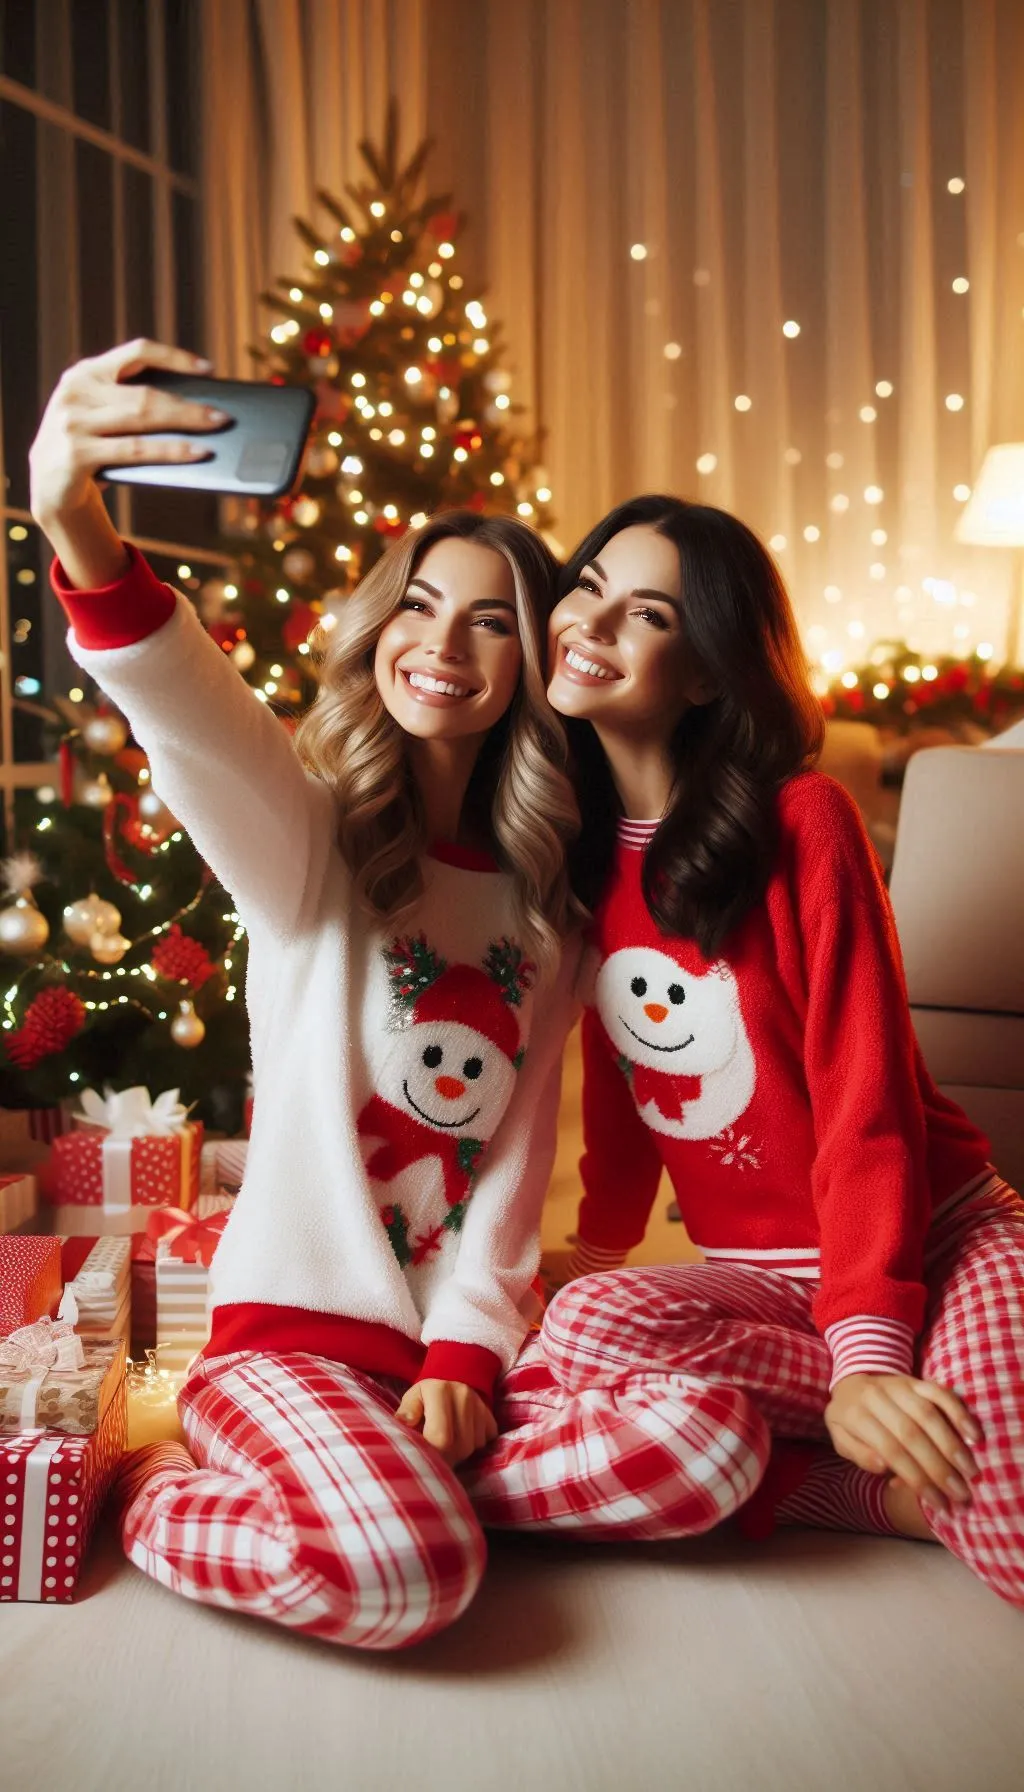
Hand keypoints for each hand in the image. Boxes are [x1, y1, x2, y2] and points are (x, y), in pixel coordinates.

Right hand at [29, 340, 222, 587]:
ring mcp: (73, 422)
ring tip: (217, 429)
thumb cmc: (90, 447)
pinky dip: (171, 451)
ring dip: (186, 424)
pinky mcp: (76, 453)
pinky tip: (197, 453)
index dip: (175, 357)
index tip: (209, 369)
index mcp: (86, 373)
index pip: (136, 352)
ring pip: (143, 418)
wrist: (49, 488)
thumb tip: (198, 407)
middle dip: (190, 404)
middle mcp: (77, 391)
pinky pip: (136, 451)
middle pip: (146, 393)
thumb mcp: (104, 416)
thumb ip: (131, 403)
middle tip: (224, 415)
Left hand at [396, 1379, 497, 1466]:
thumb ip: (406, 1412)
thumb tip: (403, 1423)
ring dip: (459, 1454)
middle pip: (459, 1447)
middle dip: (446, 1458)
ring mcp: (480, 1405)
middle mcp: (463, 1395)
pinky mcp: (490, 1414)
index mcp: (439, 1391)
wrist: (450, 1380)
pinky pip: (486, 1443)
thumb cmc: (425, 1398)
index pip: (441, 1438)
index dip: (433, 1455)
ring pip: (473, 1447)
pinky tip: (461, 1439)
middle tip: (435, 1454)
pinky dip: (474, 1447)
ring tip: (446, 1446)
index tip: (426, 1459)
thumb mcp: (411, 1400)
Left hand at [825, 1372, 982, 1514]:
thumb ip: (859, 1454)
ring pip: (928, 1413)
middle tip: (961, 1493)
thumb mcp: (840, 1440)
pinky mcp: (916, 1380)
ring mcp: (898, 1385)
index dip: (917, 1479)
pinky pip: (939, 1392)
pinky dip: (958, 1412)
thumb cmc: (850, 1421)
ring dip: (952, 1444)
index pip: (890, 1450)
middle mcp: (876, 1397)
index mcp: (854, 1415)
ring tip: (971, 1471)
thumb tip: (884, 1467)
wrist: (852, 1382)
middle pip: (911, 1434)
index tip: (939, 1503)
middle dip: (939, 1467)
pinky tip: (974, 1435)